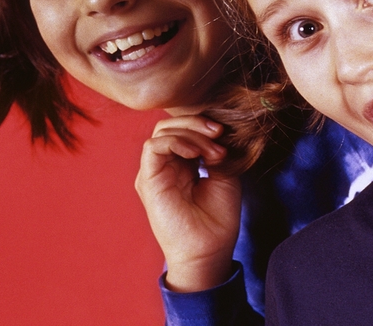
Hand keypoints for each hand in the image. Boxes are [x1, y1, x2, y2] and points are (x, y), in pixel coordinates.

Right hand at [135, 114, 241, 292]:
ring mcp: (154, 172)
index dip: (203, 123)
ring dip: (192, 134)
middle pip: (170, 124)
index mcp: (181, 163)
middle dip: (197, 123)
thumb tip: (214, 129)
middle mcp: (165, 165)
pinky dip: (176, 141)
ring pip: (162, 131)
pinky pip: (153, 147)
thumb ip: (215, 149)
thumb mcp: (223, 173)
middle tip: (219, 134)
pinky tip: (196, 153)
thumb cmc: (218, 217)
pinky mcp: (148, 180)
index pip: (183, 128)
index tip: (225, 133)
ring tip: (213, 152)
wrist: (210, 248)